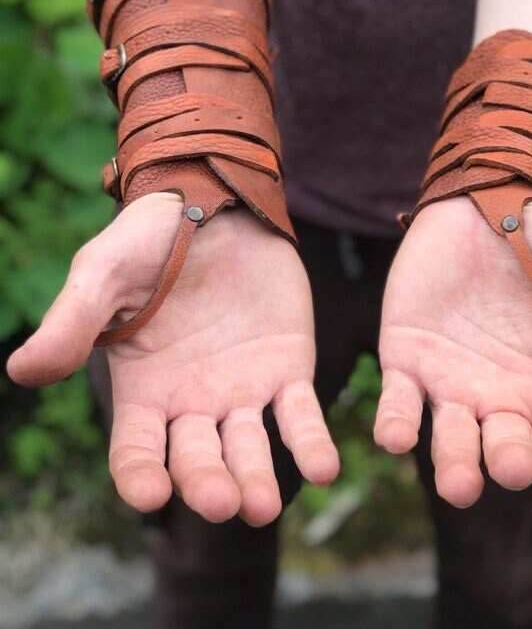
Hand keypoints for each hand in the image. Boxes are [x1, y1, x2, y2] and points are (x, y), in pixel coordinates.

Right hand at [7, 193, 338, 525]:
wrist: (217, 204)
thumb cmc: (150, 239)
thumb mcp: (103, 274)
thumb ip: (73, 322)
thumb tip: (22, 370)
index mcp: (143, 389)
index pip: (135, 450)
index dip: (140, 476)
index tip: (151, 493)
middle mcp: (191, 401)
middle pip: (196, 460)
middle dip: (207, 484)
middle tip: (221, 501)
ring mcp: (241, 389)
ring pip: (248, 449)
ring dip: (257, 481)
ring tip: (265, 504)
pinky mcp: (286, 369)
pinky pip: (299, 416)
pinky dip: (311, 444)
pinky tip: (324, 467)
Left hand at [375, 196, 531, 528]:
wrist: (494, 198)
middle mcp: (500, 399)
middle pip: (505, 449)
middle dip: (510, 462)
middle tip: (515, 467)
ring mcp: (451, 380)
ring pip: (450, 438)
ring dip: (452, 463)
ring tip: (459, 485)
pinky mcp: (406, 355)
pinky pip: (398, 399)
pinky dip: (396, 421)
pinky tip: (393, 438)